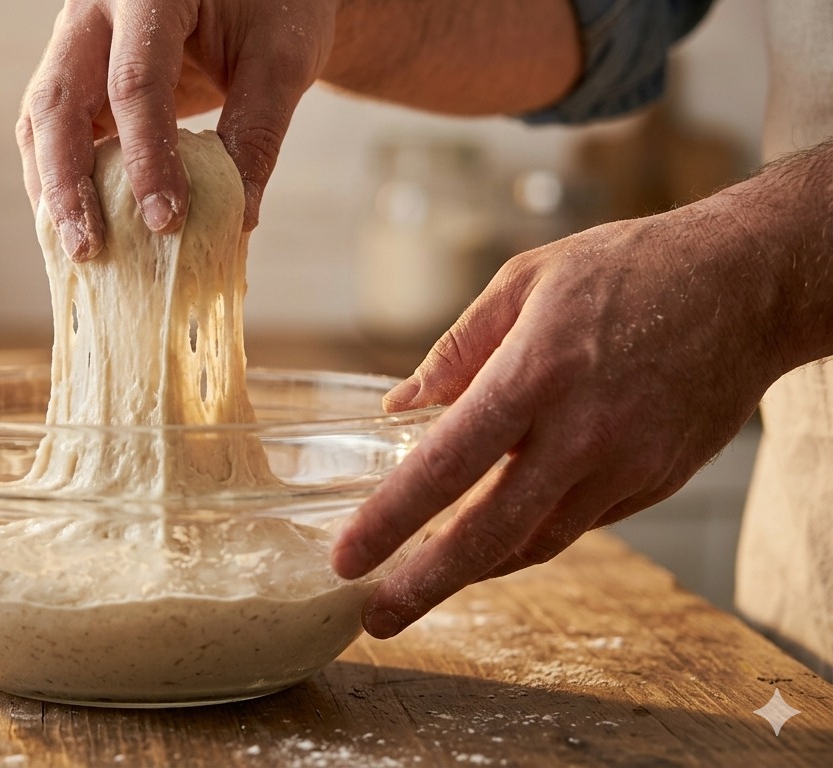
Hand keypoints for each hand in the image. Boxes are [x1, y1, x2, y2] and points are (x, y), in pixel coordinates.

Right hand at [16, 0, 338, 259]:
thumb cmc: (273, 5)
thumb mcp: (281, 58)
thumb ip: (259, 130)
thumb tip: (240, 217)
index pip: (135, 83)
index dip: (147, 158)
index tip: (166, 222)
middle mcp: (95, 8)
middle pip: (57, 101)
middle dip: (68, 183)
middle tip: (88, 250)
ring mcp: (75, 37)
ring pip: (38, 117)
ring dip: (52, 188)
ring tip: (77, 249)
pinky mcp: (75, 70)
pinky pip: (50, 127)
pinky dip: (61, 178)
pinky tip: (80, 225)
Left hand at [331, 202, 789, 638]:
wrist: (748, 285)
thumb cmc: (630, 269)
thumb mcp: (527, 281)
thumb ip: (457, 350)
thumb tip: (402, 406)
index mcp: (536, 375)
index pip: (447, 465)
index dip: (391, 519)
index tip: (346, 557)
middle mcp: (581, 434)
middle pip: (490, 533)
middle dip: (425, 585)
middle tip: (376, 616)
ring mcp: (624, 467)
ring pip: (536, 543)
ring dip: (474, 572)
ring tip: (422, 585)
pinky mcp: (654, 483)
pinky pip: (577, 525)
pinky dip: (529, 537)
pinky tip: (494, 539)